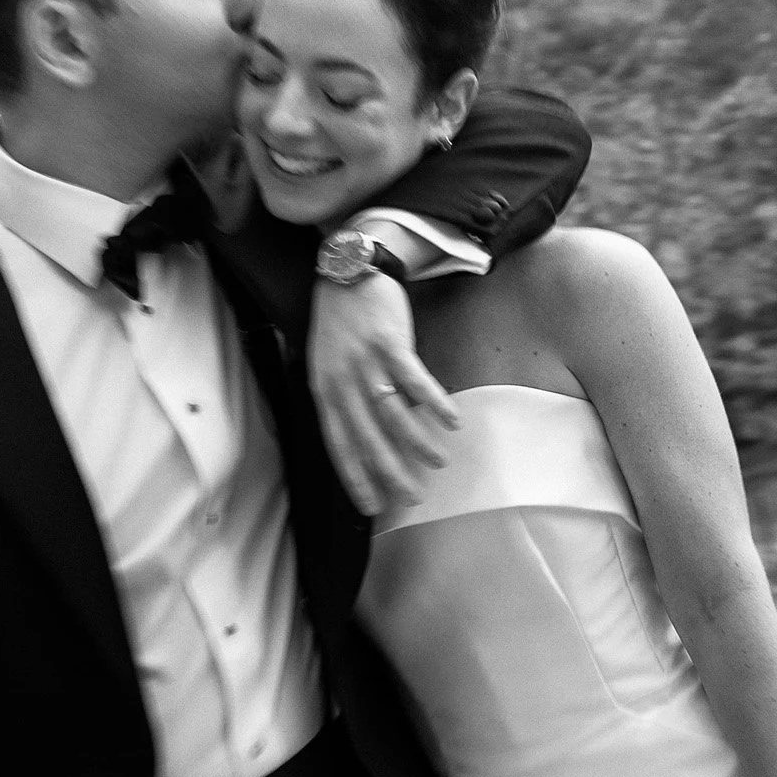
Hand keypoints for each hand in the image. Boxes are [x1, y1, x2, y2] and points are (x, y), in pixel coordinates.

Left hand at [307, 272, 460, 515]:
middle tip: (413, 497)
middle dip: (391, 471)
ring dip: (418, 442)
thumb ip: (344, 398)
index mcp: (325, 391)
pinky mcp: (389, 343)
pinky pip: (414, 380)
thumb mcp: (328, 364)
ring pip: (394, 414)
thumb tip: (367, 436)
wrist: (349, 270)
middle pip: (369, 437)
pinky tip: (451, 421)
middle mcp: (343, 381)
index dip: (356, 477)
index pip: (339, 444)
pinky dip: (434, 403)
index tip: (373, 506)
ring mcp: (366, 362)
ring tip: (438, 463)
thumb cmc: (340, 321)